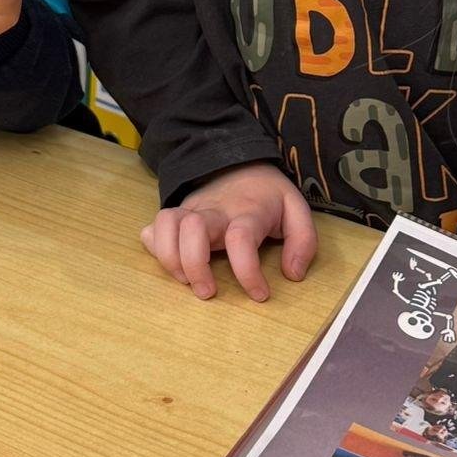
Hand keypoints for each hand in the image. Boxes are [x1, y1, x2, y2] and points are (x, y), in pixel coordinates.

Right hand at [140, 163, 316, 302]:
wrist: (238, 161)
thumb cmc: (267, 195)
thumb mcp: (297, 210)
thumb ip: (303, 242)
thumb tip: (292, 274)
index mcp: (248, 211)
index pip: (241, 238)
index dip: (248, 272)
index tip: (260, 295)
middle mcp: (215, 210)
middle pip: (192, 229)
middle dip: (195, 266)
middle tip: (208, 292)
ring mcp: (191, 210)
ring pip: (166, 224)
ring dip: (170, 258)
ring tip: (187, 281)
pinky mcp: (176, 214)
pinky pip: (153, 227)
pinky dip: (155, 248)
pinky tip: (172, 262)